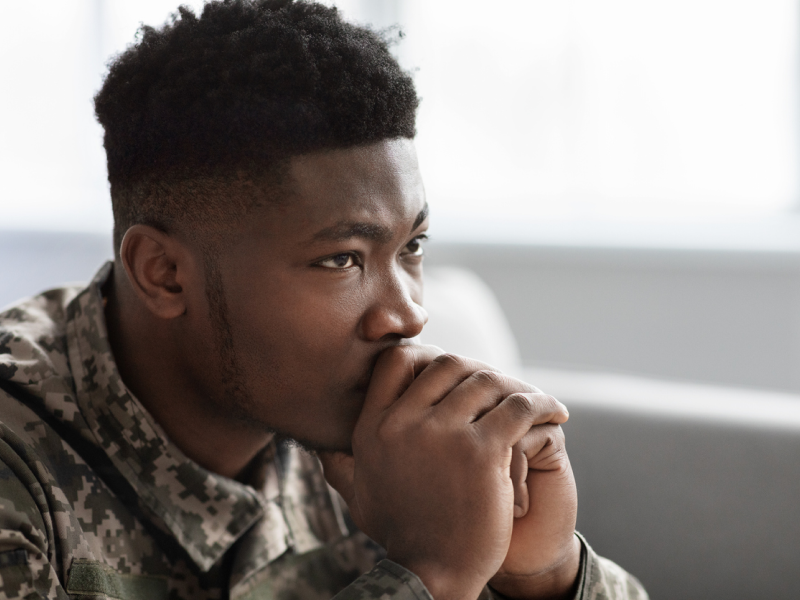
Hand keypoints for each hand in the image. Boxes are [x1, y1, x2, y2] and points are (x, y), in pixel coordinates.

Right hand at [320, 345, 568, 599]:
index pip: (399, 360)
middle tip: (502, 388)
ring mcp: (442, 435)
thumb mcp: (359, 496)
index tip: (456, 370)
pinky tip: (557, 413)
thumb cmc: (402, 535)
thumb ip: (339, 466)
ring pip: (486, 381)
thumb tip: (319, 447)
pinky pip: (518, 407)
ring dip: (516, 387)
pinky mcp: (480, 453)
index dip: (429, 355)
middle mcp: (403, 424)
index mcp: (374, 427)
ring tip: (536, 401)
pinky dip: (542, 403)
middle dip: (479, 370)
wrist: (430, 577)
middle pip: (450, 364)